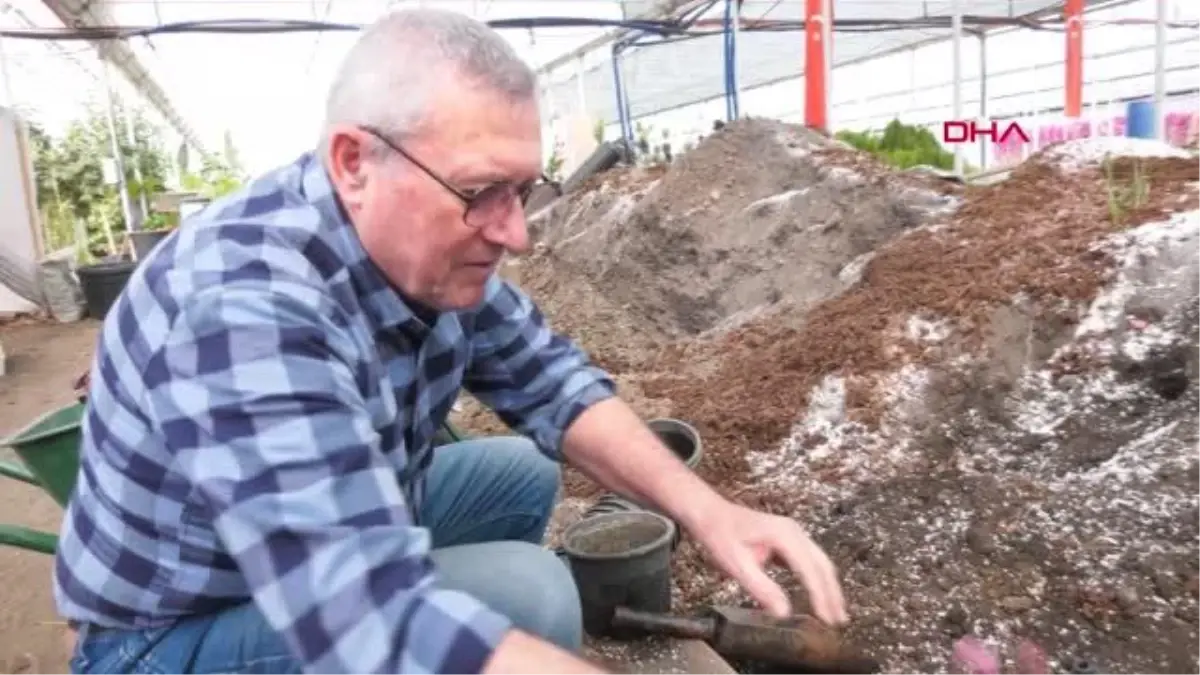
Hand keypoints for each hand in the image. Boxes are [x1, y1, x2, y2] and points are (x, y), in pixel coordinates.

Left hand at [688, 500, 847, 625]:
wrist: (710, 514)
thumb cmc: (720, 534)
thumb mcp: (737, 565)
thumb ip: (761, 589)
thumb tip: (783, 613)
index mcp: (784, 536)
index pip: (810, 571)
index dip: (820, 596)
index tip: (826, 618)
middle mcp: (794, 532)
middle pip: (822, 566)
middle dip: (832, 594)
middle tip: (837, 620)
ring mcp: (793, 533)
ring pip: (820, 562)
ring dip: (828, 587)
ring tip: (834, 612)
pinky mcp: (788, 539)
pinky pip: (811, 560)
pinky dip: (818, 579)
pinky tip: (818, 594)